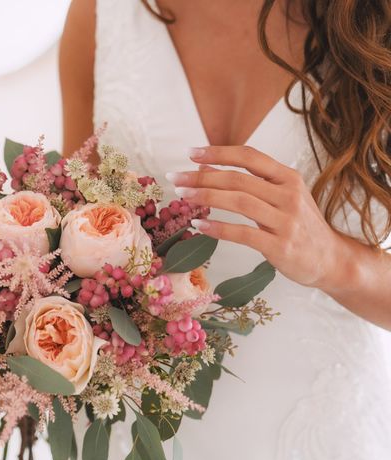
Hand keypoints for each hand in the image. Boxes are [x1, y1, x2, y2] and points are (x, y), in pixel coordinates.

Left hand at [166, 146, 346, 289]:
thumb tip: (205, 168)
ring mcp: (286, 221)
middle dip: (202, 177)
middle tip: (176, 178)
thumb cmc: (299, 225)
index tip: (190, 152)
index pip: (249, 157)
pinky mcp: (280, 246)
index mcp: (288, 178)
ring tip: (182, 196)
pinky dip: (218, 228)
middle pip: (238, 179)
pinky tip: (199, 226)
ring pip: (239, 202)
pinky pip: (243, 234)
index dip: (218, 152)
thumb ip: (247, 183)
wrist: (331, 260)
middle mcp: (288, 195)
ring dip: (206, 197)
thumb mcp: (279, 198)